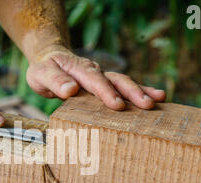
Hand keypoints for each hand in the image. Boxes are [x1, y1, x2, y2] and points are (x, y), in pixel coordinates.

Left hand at [26, 47, 165, 109]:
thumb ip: (55, 81)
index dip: (106, 93)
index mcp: (80, 70)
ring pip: (124, 83)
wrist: (50, 59)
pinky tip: (157, 97)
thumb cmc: (45, 69)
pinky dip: (140, 91)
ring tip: (159, 100)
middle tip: (147, 104)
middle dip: (132, 92)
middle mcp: (95, 72)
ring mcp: (103, 77)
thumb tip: (70, 90)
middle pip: (116, 80)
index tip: (117, 105)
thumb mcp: (41, 74)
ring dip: (141, 91)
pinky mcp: (106, 84)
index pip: (95, 81)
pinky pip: (124, 87)